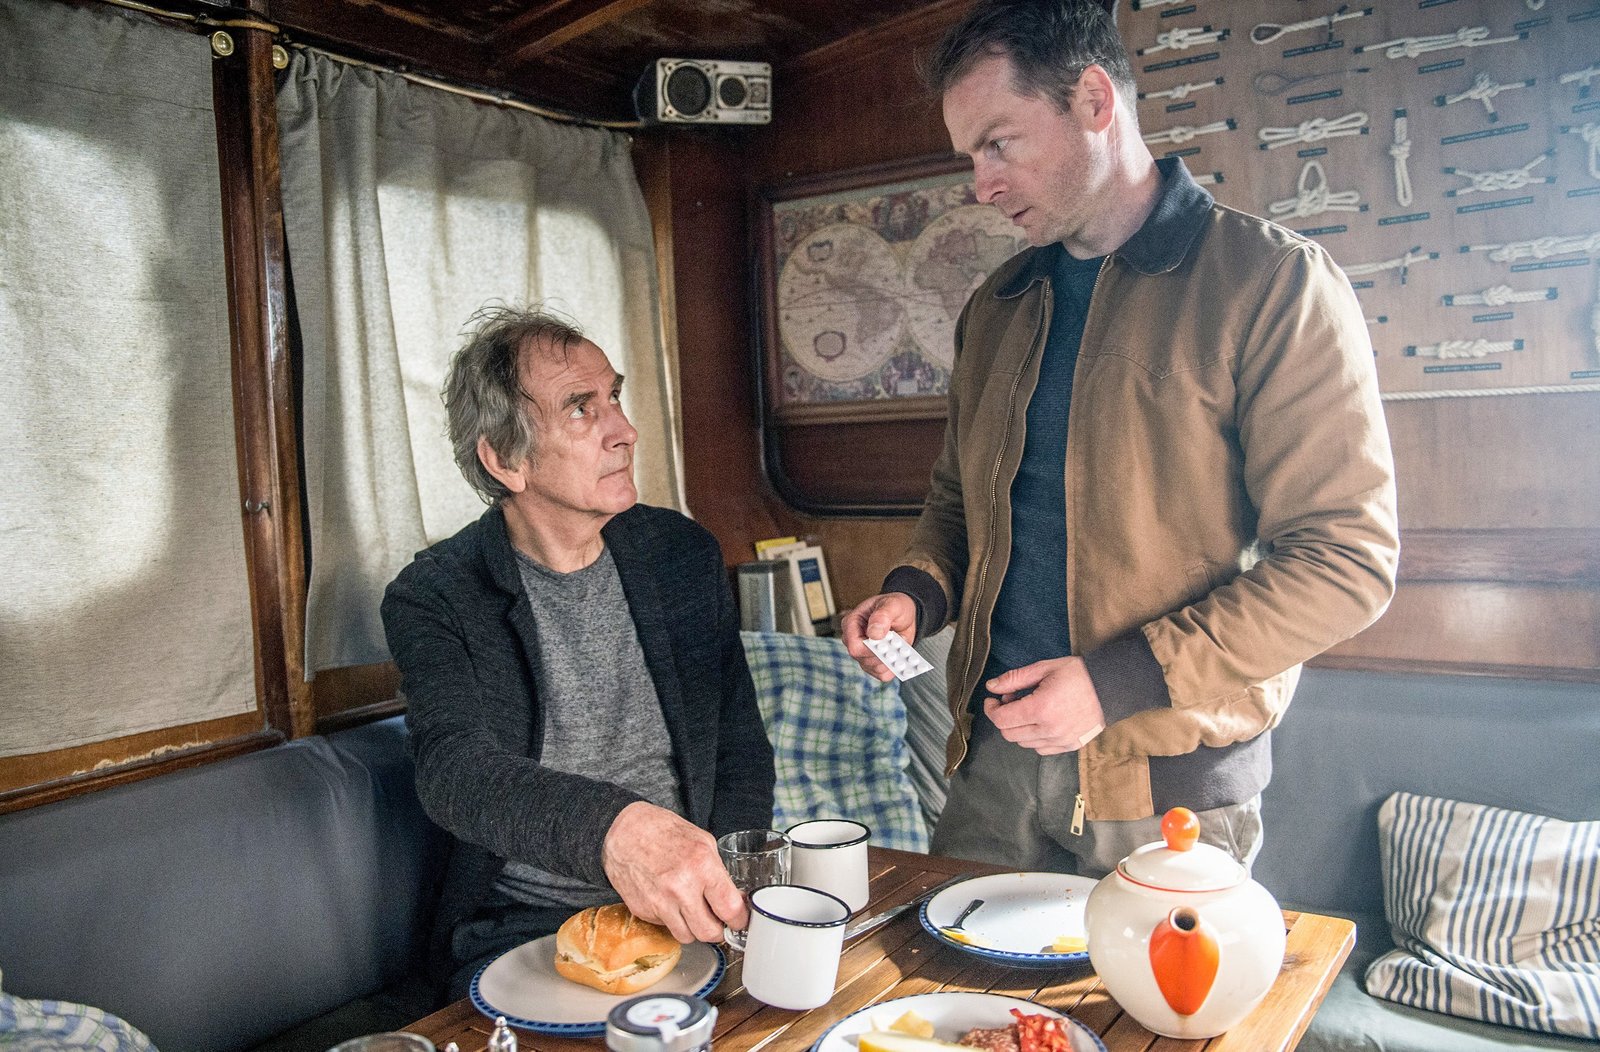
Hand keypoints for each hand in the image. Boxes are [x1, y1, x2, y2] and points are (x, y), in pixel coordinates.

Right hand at [601, 802, 744, 942]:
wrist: (624, 831)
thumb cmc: (663, 832)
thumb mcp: (703, 842)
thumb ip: (719, 873)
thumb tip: (734, 899)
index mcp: (701, 866)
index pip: (730, 909)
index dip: (740, 919)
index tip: (740, 921)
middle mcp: (681, 888)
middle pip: (709, 932)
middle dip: (718, 930)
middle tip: (718, 921)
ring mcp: (659, 902)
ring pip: (687, 937)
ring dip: (694, 928)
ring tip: (693, 911)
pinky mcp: (643, 911)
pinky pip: (666, 927)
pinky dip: (672, 920)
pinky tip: (670, 902)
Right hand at [841, 592, 917, 681]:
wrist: (904, 616)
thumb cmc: (895, 607)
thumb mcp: (892, 605)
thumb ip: (882, 616)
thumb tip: (874, 633)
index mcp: (852, 623)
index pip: (853, 644)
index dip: (870, 647)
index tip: (887, 641)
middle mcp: (854, 640)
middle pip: (864, 658)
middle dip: (884, 654)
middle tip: (898, 643)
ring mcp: (863, 654)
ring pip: (874, 668)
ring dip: (891, 660)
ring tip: (900, 646)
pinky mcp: (873, 665)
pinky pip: (882, 675)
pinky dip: (895, 668)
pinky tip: (901, 657)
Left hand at [982, 657, 1106, 754]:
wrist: (1110, 687)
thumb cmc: (1078, 674)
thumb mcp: (1043, 669)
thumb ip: (1014, 679)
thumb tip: (991, 687)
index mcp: (1040, 708)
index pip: (1002, 719)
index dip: (991, 709)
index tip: (993, 699)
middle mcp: (1049, 729)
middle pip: (1009, 734)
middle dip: (1003, 717)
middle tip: (1012, 700)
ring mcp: (1060, 741)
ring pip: (1023, 743)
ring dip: (1019, 728)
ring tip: (1029, 709)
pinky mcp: (1069, 746)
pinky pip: (1041, 749)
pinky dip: (1034, 738)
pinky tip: (1041, 721)